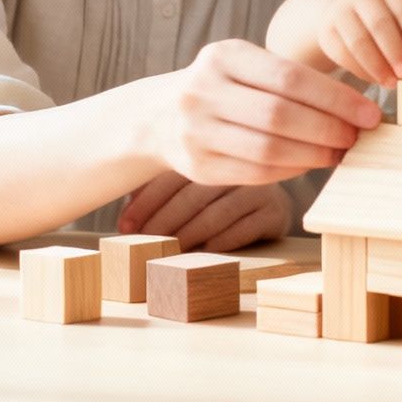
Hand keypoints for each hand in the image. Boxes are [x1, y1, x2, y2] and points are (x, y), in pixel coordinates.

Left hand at [119, 173, 292, 251]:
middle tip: (144, 243)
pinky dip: (221, 241)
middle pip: (194, 194)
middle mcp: (238, 165)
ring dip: (190, 235)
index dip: (146, 201)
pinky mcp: (276, 212)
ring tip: (170, 251)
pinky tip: (203, 251)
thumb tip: (126, 217)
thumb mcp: (188, 183)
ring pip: (219, 212)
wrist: (269, 198)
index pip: (173, 174)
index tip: (125, 226)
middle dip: (164, 222)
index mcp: (212, 150)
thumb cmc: (217, 193)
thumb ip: (159, 188)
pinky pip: (246, 228)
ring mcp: (260, 187)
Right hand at [153, 38, 381, 184]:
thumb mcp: (244, 65)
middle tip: (357, 136)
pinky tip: (310, 163)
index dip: (336, 98)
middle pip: (280, 115)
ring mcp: (196, 131)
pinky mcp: (197, 166)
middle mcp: (204, 91)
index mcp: (223, 56)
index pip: (290, 77)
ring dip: (313, 154)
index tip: (368, 112)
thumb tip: (354, 106)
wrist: (159, 116)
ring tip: (339, 152)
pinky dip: (290, 169)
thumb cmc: (222, 87)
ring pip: (268, 149)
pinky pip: (255, 173)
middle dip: (328, 128)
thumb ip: (290, 79)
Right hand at [315, 0, 401, 87]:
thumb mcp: (399, 16)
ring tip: (392, 83)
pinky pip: (343, 54)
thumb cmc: (384, 19)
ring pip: (359, 41)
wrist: (339, 10)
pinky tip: (375, 80)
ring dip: (377, 66)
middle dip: (395, 51)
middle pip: (379, 24)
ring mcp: (340, 11)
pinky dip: (361, 70)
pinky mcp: (326, 31)